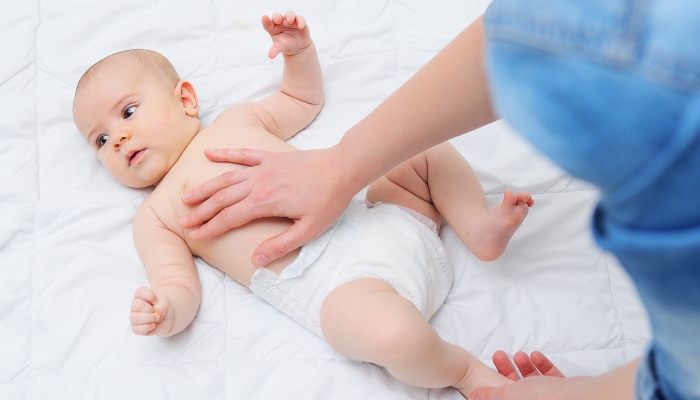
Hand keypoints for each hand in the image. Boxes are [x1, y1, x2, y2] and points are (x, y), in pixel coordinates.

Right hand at [129, 286, 173, 336]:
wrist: (167, 318)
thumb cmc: (163, 307)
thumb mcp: (165, 301)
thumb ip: (161, 304)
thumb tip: (155, 312)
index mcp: (140, 296)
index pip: (140, 292)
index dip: (150, 296)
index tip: (156, 300)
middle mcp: (135, 306)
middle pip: (138, 305)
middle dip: (151, 309)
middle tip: (157, 311)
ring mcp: (134, 318)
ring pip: (135, 318)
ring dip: (149, 318)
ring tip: (157, 319)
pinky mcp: (136, 328)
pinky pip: (136, 330)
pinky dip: (146, 328)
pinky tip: (153, 325)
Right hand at [179, 147, 355, 265]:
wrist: (342, 168)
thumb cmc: (328, 200)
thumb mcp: (309, 230)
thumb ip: (280, 245)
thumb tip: (255, 260)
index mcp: (264, 202)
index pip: (229, 218)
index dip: (210, 228)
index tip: (195, 236)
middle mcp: (258, 183)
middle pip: (222, 198)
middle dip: (201, 211)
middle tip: (184, 221)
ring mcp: (263, 168)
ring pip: (226, 177)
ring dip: (205, 187)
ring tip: (186, 196)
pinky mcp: (271, 157)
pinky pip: (243, 154)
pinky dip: (225, 153)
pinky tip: (209, 154)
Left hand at [262, 11, 309, 57]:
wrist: (298, 47)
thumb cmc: (286, 45)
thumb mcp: (280, 47)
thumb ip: (275, 49)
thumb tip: (270, 56)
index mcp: (273, 28)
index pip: (267, 23)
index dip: (265, 20)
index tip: (264, 17)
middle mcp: (281, 22)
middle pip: (277, 16)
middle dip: (277, 17)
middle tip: (278, 20)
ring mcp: (290, 21)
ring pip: (289, 14)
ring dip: (289, 16)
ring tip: (290, 21)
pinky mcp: (299, 21)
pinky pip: (300, 19)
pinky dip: (300, 21)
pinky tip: (300, 27)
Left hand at [469, 351, 588, 399]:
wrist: (581, 397)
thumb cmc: (545, 398)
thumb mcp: (510, 395)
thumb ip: (492, 396)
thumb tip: (474, 397)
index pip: (505, 398)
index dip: (494, 387)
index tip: (488, 371)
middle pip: (517, 388)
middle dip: (507, 370)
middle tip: (499, 355)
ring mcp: (552, 398)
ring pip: (534, 381)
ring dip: (525, 366)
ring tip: (519, 354)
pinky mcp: (566, 391)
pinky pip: (551, 378)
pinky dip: (542, 366)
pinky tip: (536, 355)